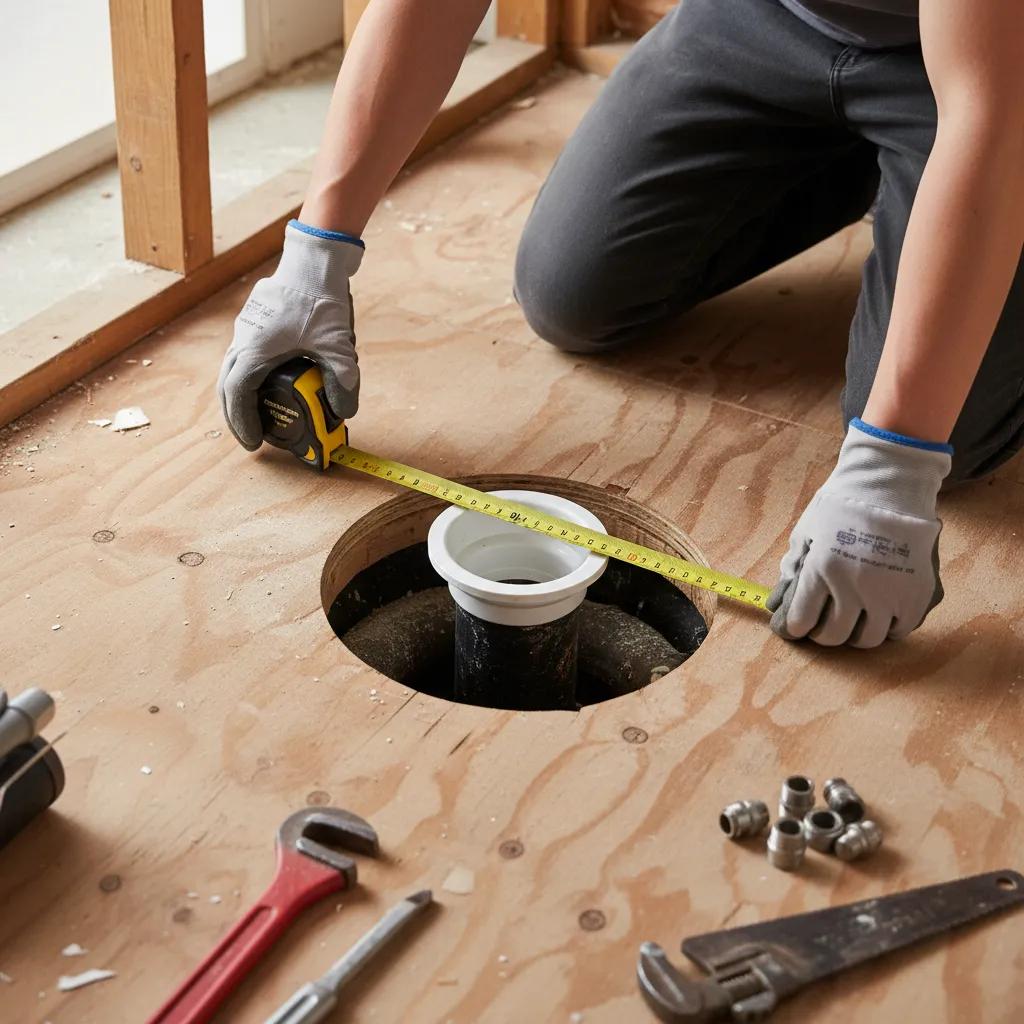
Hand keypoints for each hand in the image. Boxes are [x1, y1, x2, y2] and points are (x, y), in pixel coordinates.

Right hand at [217, 221, 363, 449]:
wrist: (314, 260)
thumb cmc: (321, 300)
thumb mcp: (339, 348)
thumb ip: (343, 383)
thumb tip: (344, 413)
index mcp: (256, 350)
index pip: (237, 395)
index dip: (242, 422)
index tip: (254, 442)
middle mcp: (243, 340)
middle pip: (226, 387)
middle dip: (237, 415)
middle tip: (254, 436)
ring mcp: (245, 328)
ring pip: (231, 370)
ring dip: (240, 396)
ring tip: (259, 415)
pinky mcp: (254, 322)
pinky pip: (241, 357)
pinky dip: (247, 377)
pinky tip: (268, 384)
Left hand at [766, 419, 952, 647]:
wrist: (891, 484)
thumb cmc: (841, 507)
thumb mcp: (806, 533)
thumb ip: (792, 570)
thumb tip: (777, 604)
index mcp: (821, 570)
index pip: (801, 621)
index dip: (795, 628)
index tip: (797, 626)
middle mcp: (854, 587)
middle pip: (834, 636)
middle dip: (822, 634)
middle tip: (823, 623)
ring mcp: (890, 593)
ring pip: (868, 640)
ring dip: (854, 633)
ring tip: (852, 618)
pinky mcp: (918, 595)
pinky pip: (899, 630)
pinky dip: (886, 626)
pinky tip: (880, 611)